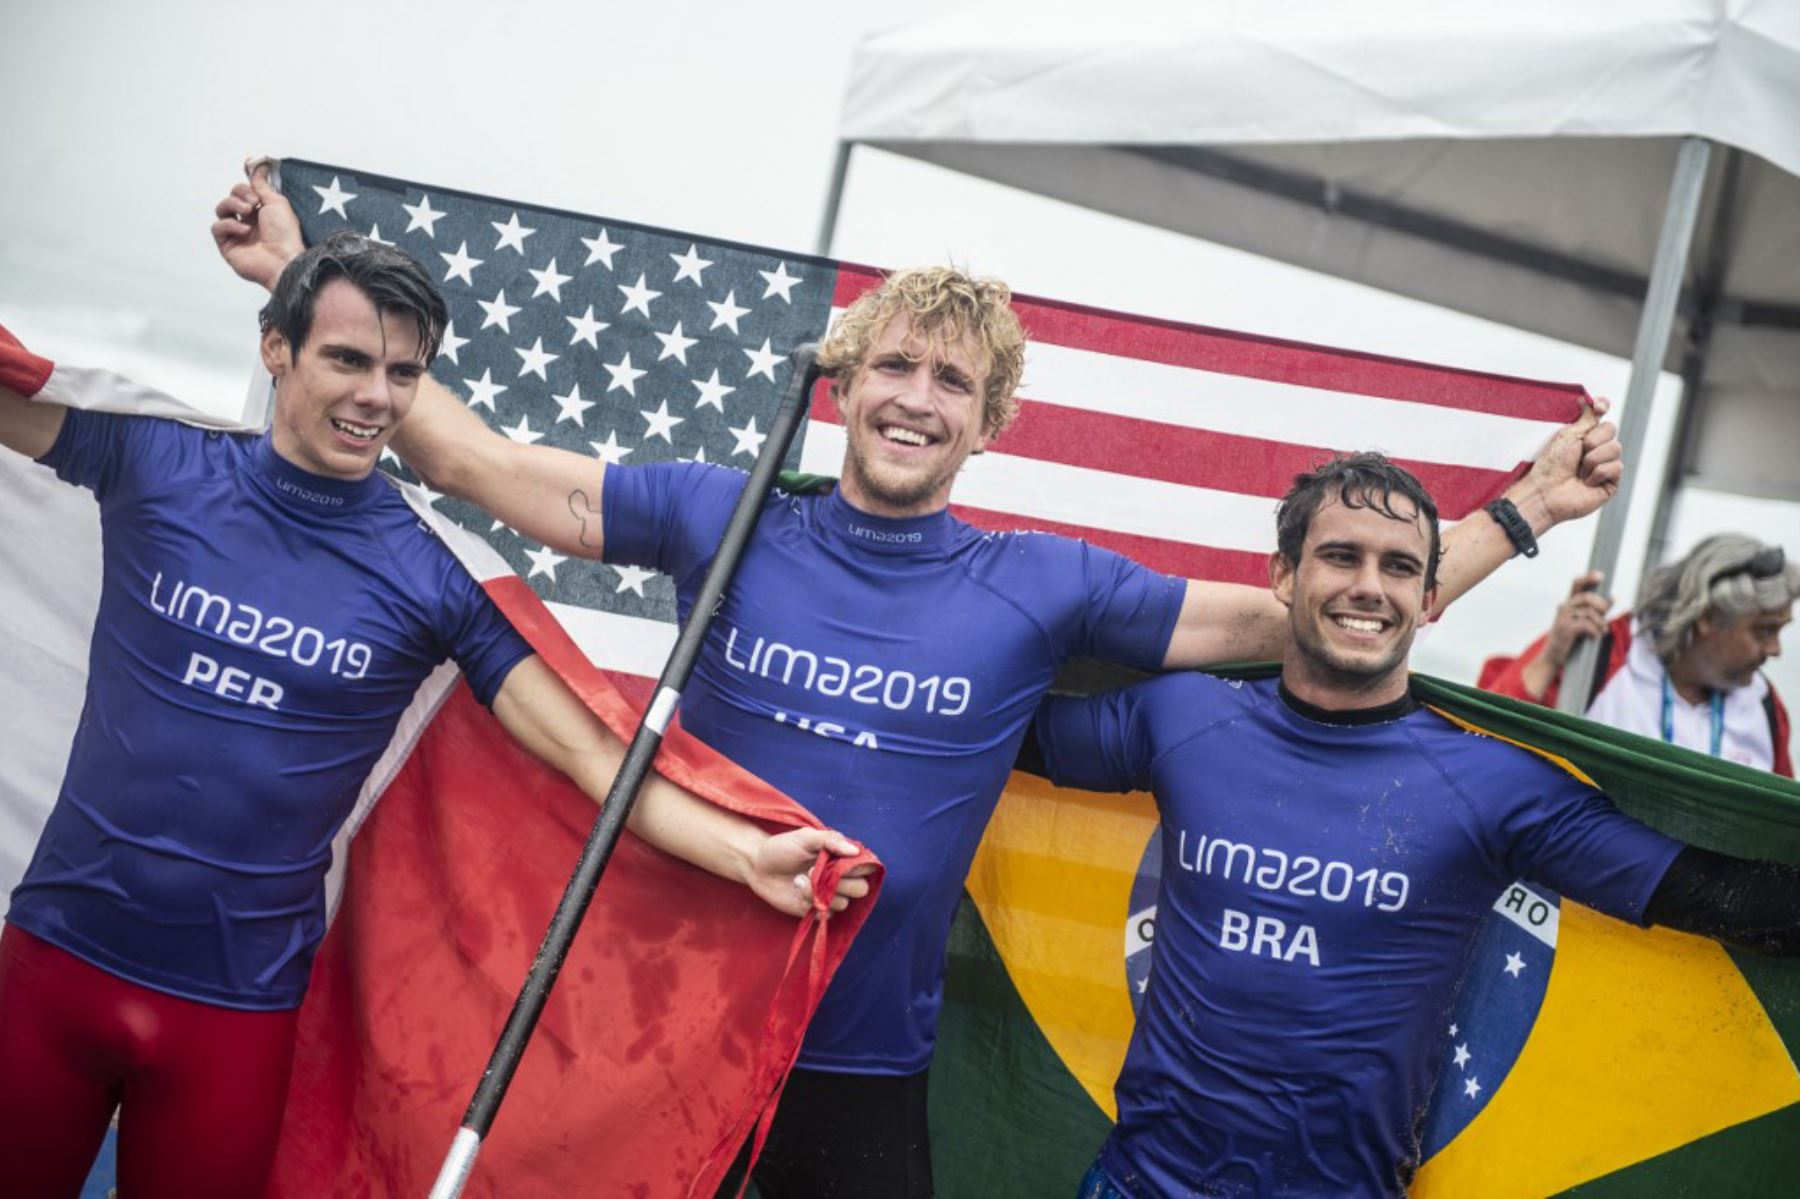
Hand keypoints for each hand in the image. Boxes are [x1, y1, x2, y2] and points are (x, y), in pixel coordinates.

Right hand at [210, 157, 303, 291]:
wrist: (284, 260)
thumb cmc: (285, 234)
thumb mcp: (276, 202)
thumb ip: (262, 184)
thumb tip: (258, 165)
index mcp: (261, 213)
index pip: (245, 191)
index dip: (244, 181)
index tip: (247, 165)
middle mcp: (248, 222)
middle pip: (231, 197)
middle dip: (239, 193)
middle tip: (253, 201)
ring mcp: (237, 235)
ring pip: (221, 209)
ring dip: (233, 205)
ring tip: (248, 212)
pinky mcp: (227, 246)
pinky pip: (218, 227)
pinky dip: (230, 225)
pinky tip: (245, 231)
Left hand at [749, 827, 873, 917]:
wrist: (758, 866)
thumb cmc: (782, 847)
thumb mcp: (806, 836)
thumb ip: (831, 840)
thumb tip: (855, 851)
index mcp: (842, 858)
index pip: (866, 867)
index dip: (858, 868)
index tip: (838, 862)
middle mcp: (839, 878)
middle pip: (861, 889)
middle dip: (840, 883)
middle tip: (815, 871)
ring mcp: (828, 895)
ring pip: (843, 903)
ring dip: (820, 893)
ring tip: (799, 880)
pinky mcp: (816, 911)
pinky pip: (827, 915)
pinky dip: (812, 905)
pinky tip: (797, 892)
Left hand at [1510, 397, 1623, 530]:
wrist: (1546, 492)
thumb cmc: (1551, 466)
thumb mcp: (1567, 436)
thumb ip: (1584, 419)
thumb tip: (1587, 399)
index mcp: (1585, 435)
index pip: (1602, 414)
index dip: (1603, 406)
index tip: (1599, 407)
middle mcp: (1598, 448)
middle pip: (1611, 429)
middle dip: (1592, 440)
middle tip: (1577, 453)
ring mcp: (1606, 464)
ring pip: (1616, 448)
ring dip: (1592, 459)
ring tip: (1579, 472)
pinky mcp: (1611, 482)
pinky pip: (1616, 467)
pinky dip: (1598, 473)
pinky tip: (1587, 482)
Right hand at [1541, 570, 1612, 668]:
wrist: (1551, 657)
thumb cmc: (1569, 640)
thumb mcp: (1583, 622)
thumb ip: (1597, 610)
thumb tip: (1613, 598)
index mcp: (1568, 604)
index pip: (1576, 583)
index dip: (1588, 577)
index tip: (1600, 575)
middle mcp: (1564, 607)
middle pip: (1587, 597)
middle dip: (1601, 606)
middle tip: (1606, 615)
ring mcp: (1563, 617)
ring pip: (1589, 613)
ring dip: (1600, 623)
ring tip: (1602, 631)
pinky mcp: (1565, 629)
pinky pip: (1587, 625)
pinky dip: (1595, 631)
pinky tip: (1595, 637)